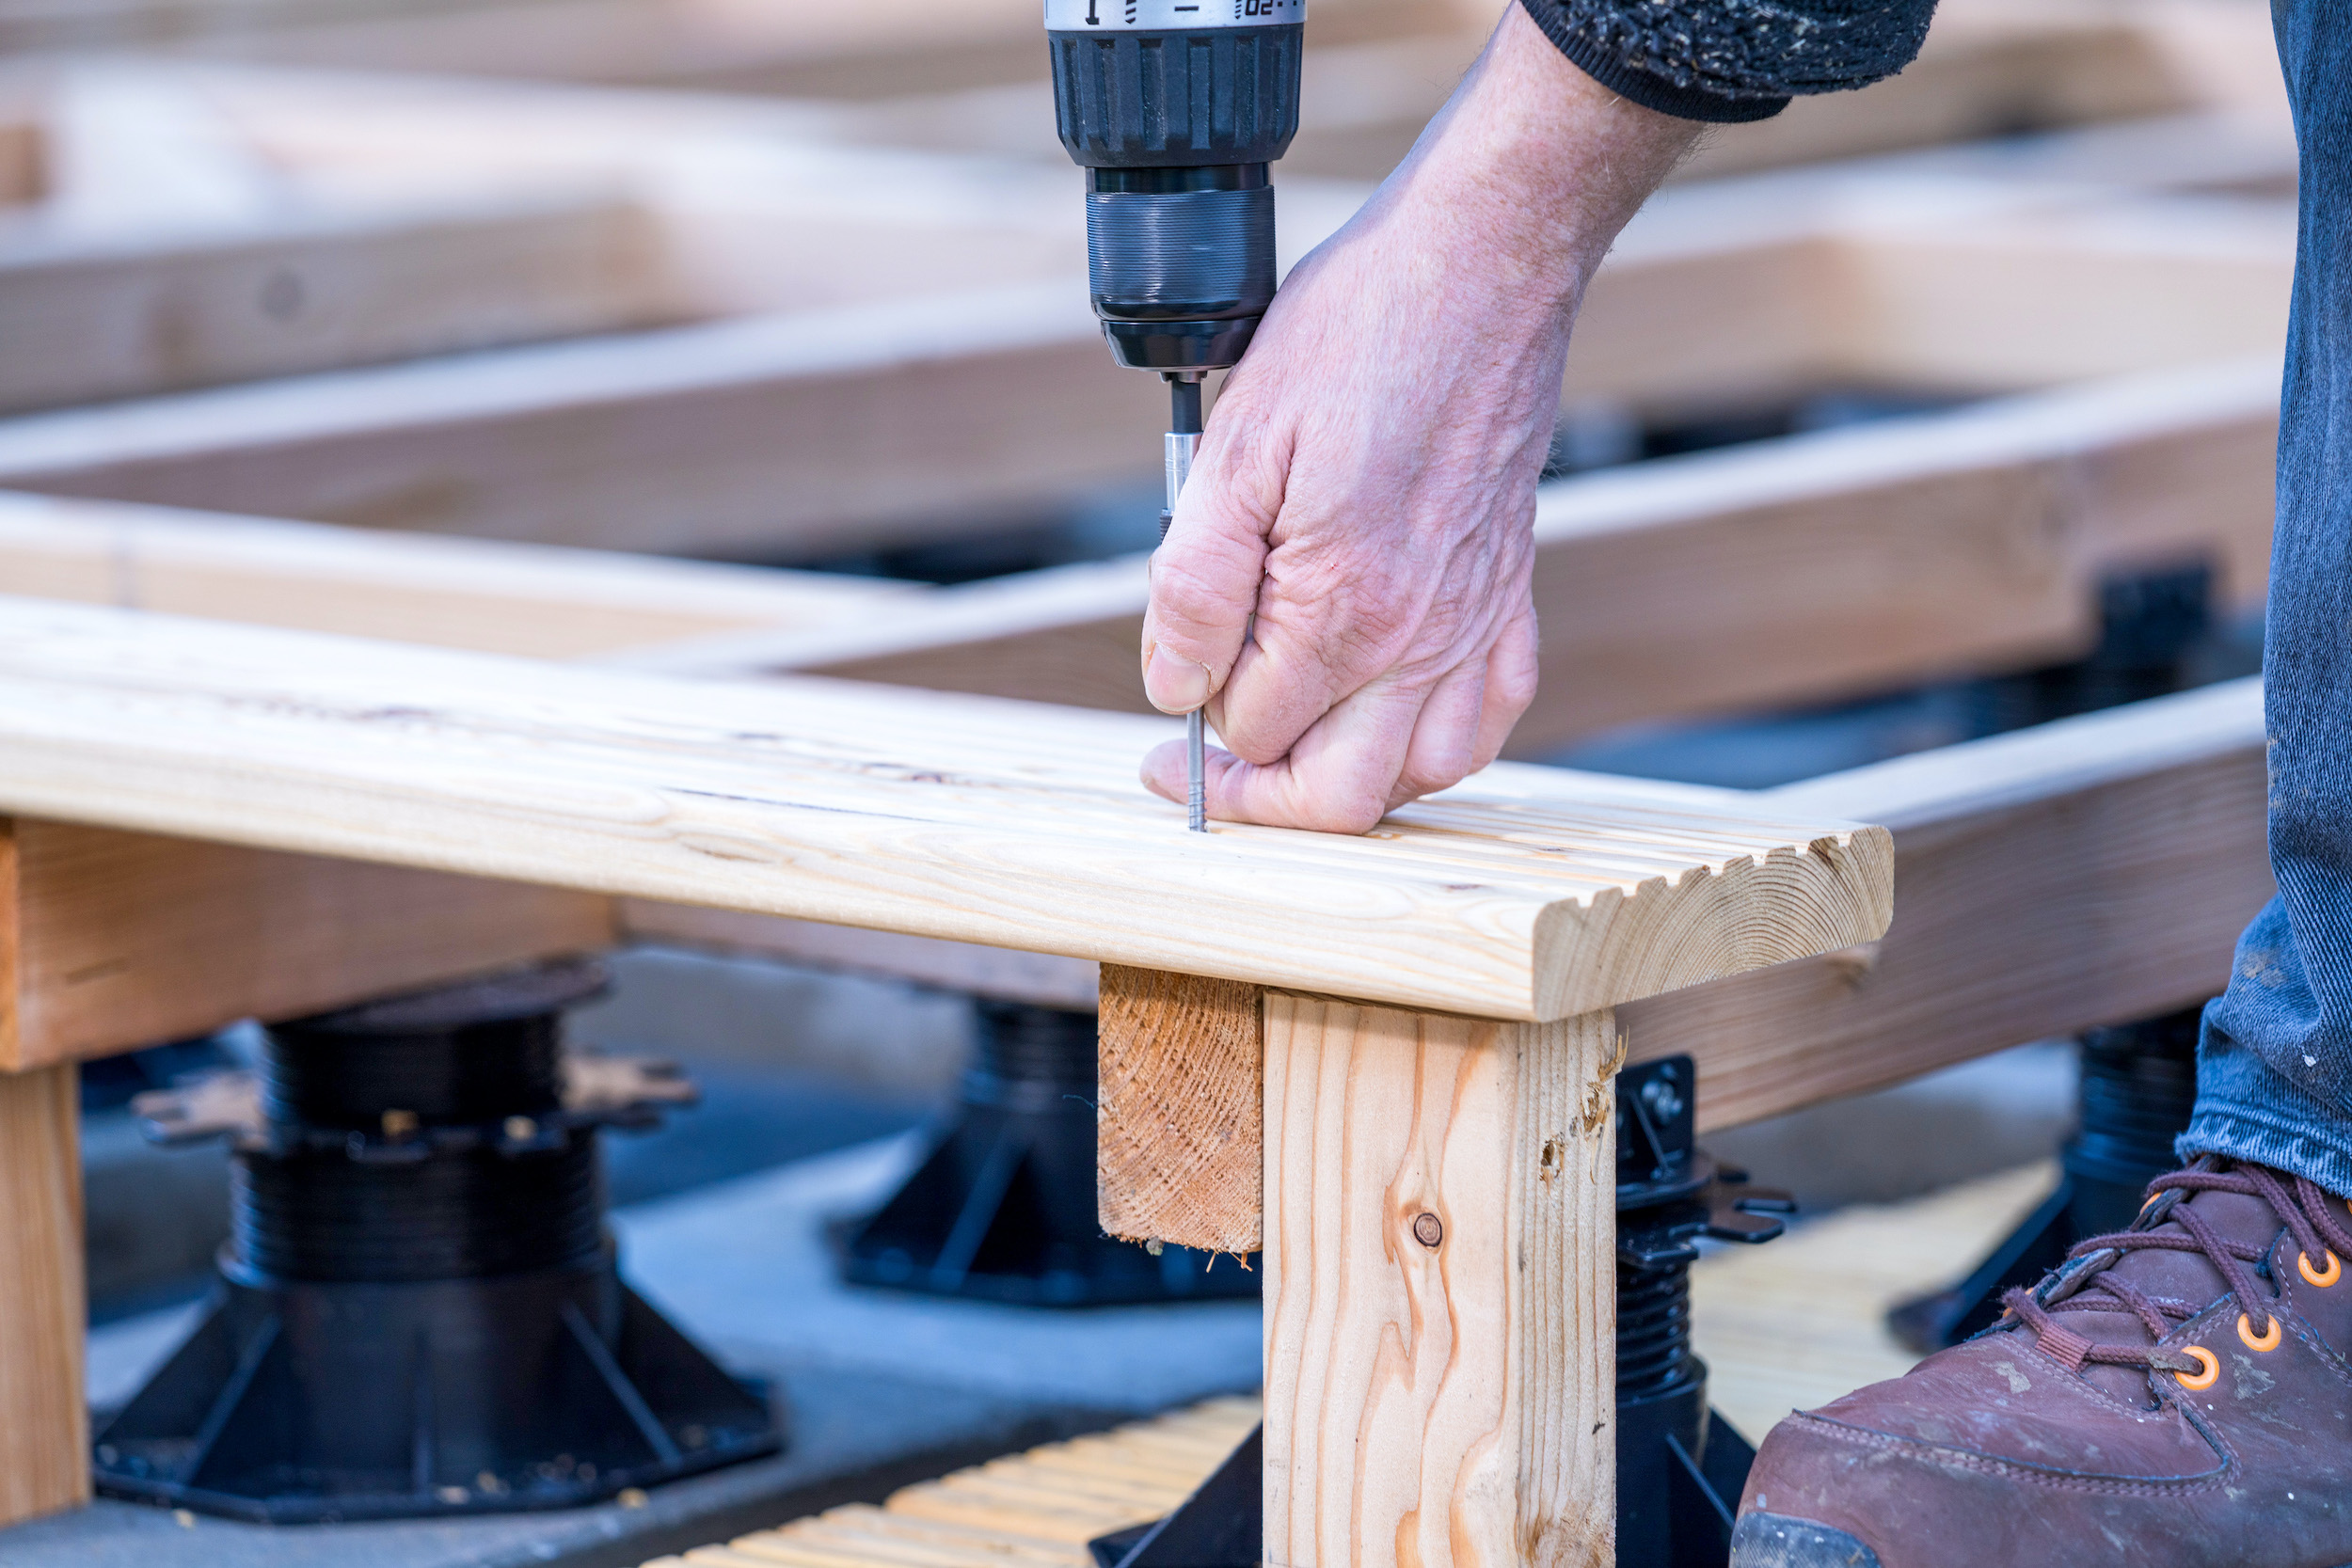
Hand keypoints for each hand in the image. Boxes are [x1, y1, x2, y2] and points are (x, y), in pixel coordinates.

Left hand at [1139, 3, 1699, 831]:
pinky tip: (1389, 715)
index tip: (1169, 693)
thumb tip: (1174, 688)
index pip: (1254, 731)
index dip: (1197, 720)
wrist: (1478, 269)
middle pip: (1338, 793)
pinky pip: (1489, 719)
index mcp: (1342, 606)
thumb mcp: (1232, 448)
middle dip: (1262, 791)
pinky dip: (1436, 745)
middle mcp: (1421, 636)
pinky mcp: (1511, 596)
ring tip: (1293, 740)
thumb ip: (1195, 585)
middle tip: (1206, 764)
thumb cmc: (1354, 336)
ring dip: (1349, 779)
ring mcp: (1475, 623)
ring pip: (1421, 776)